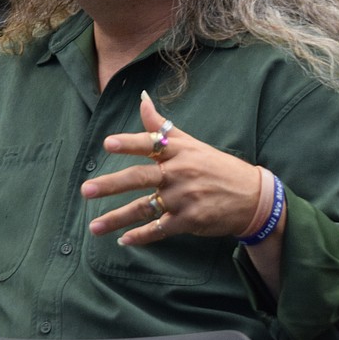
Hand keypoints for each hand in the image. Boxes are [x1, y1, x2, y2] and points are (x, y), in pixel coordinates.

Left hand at [80, 90, 262, 245]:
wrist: (252, 197)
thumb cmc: (216, 166)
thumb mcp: (191, 143)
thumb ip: (161, 125)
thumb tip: (141, 98)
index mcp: (179, 151)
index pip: (151, 143)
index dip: (129, 143)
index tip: (108, 143)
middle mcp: (179, 173)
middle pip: (140, 178)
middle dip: (111, 184)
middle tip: (86, 190)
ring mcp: (184, 198)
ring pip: (144, 208)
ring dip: (117, 218)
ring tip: (93, 227)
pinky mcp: (189, 221)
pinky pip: (159, 229)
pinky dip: (141, 236)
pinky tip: (123, 241)